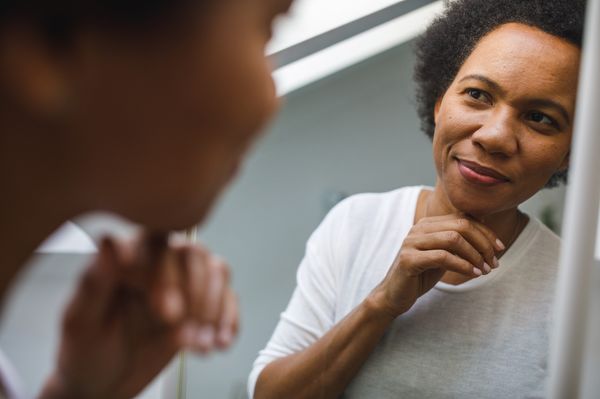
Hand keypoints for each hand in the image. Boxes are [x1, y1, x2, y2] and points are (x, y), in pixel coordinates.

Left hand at [40, 232, 238, 398]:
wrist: (103, 386)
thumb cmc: (85, 353)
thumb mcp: (81, 323)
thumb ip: (94, 283)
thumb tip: (108, 242)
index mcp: (125, 259)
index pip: (156, 245)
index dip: (168, 275)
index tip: (167, 312)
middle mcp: (157, 263)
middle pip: (193, 255)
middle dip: (196, 297)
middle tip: (186, 334)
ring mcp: (182, 281)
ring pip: (216, 270)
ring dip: (214, 310)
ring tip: (202, 345)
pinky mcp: (200, 303)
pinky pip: (228, 298)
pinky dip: (229, 320)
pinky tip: (221, 341)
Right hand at [370, 215, 503, 317]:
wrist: (395, 295)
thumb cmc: (422, 275)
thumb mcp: (444, 255)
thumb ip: (458, 242)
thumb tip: (487, 230)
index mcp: (428, 224)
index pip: (464, 218)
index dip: (486, 232)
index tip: (500, 249)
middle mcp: (419, 228)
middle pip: (461, 225)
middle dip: (483, 243)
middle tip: (493, 262)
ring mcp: (411, 242)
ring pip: (453, 239)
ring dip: (475, 255)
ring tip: (485, 270)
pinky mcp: (408, 260)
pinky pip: (442, 257)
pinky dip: (463, 265)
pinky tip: (473, 274)